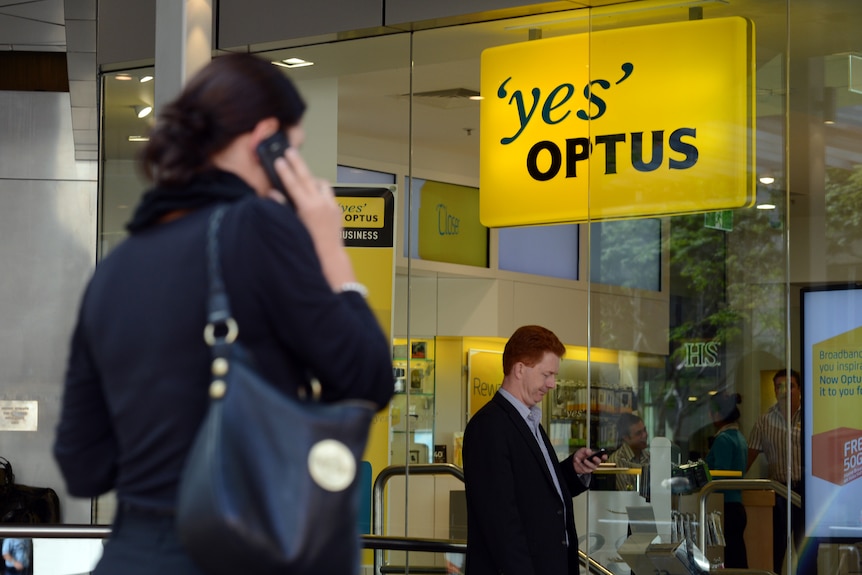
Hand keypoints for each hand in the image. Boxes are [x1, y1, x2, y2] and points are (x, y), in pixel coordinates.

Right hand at [271, 149, 357, 290]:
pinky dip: (320, 192)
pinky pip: (328, 195)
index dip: (285, 171)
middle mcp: (322, 204)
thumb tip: (273, 194)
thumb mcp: (293, 227)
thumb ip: (283, 208)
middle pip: (307, 178)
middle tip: (290, 151)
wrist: (330, 259)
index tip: (279, 160)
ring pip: (321, 184)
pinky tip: (314, 195)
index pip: (294, 184)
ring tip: (302, 174)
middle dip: (297, 163)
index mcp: (308, 208)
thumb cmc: (310, 248)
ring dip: (311, 178)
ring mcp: (332, 206)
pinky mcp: (338, 211)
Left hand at [572, 447, 606, 474]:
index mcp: (595, 456)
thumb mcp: (582, 450)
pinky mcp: (587, 470)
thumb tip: (589, 451)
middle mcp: (595, 462)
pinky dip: (580, 464)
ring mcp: (591, 467)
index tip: (604, 455)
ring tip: (584, 460)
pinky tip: (577, 460)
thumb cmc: (580, 455)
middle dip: (597, 460)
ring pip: (592, 466)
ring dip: (588, 463)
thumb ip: (586, 450)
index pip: (602, 457)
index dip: (604, 456)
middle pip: (598, 462)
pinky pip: (585, 468)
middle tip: (594, 457)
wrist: (573, 461)